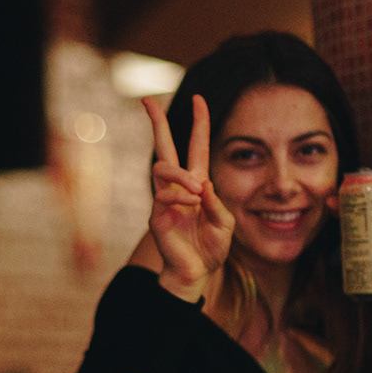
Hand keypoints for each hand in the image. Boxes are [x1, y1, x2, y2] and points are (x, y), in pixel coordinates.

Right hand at [144, 95, 233, 301]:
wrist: (196, 273)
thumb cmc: (211, 248)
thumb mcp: (225, 224)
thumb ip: (216, 203)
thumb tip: (200, 184)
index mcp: (197, 184)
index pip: (196, 146)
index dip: (199, 122)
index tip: (199, 99)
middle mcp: (178, 186)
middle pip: (164, 146)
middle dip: (156, 122)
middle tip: (146, 99)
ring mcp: (165, 198)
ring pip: (163, 167)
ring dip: (181, 175)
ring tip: (196, 190)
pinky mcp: (156, 214)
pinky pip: (163, 194)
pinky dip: (178, 196)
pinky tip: (189, 205)